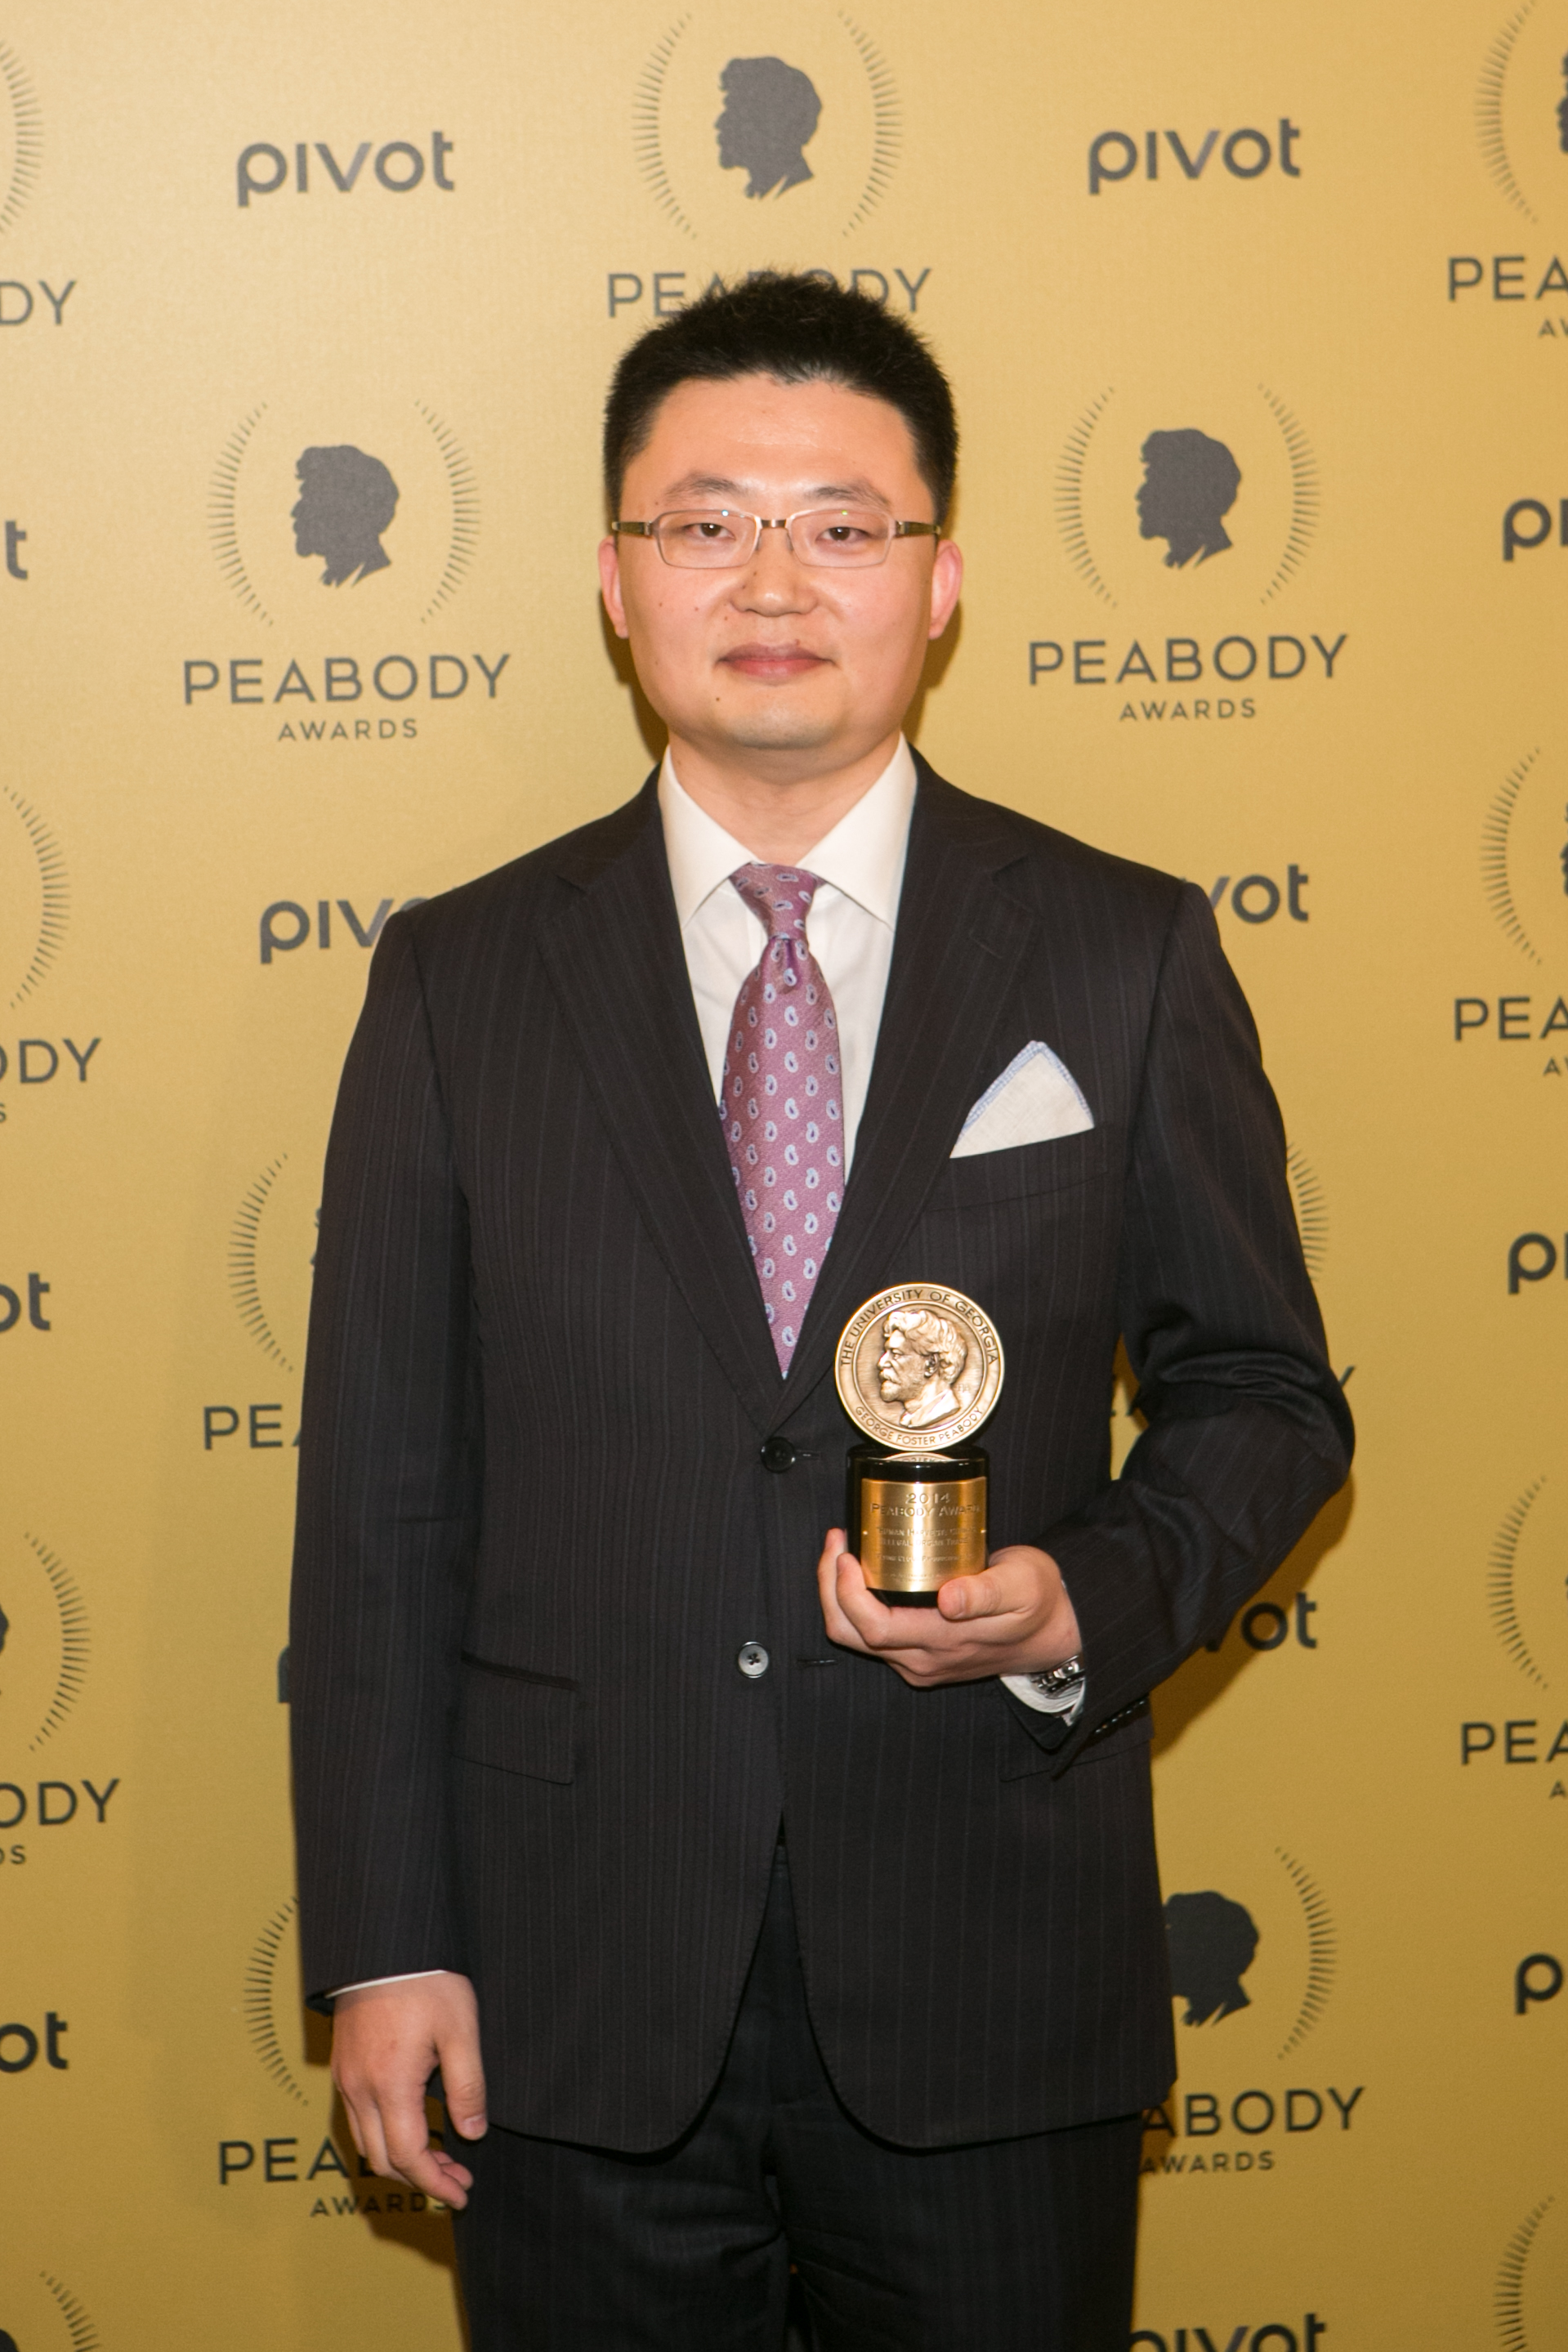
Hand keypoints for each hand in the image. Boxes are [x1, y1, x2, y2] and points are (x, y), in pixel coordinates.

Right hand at [331, 1971, 486, 2208]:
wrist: (385, 1944)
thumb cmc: (426, 1980)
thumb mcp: (460, 2030)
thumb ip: (467, 2086)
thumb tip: (472, 2134)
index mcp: (390, 2084)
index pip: (408, 2157)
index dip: (436, 2183)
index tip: (462, 2193)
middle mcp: (359, 2088)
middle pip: (382, 2160)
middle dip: (421, 2179)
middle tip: (458, 2178)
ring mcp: (346, 2078)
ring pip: (366, 2143)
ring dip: (401, 2160)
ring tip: (441, 2156)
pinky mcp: (343, 2065)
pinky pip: (358, 2119)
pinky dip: (385, 2136)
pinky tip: (413, 2125)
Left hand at [816, 1529, 1082, 1687]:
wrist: (1052, 1635)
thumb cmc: (1038, 1601)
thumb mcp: (1023, 1586)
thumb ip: (987, 1593)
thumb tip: (949, 1600)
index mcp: (944, 1641)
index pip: (874, 1627)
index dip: (848, 1591)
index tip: (847, 1551)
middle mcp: (922, 1659)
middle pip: (850, 1633)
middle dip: (830, 1587)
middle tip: (836, 1542)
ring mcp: (917, 1662)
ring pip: (854, 1638)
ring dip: (836, 1596)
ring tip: (840, 1552)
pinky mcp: (917, 1657)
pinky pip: (869, 1637)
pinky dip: (853, 1604)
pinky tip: (862, 1572)